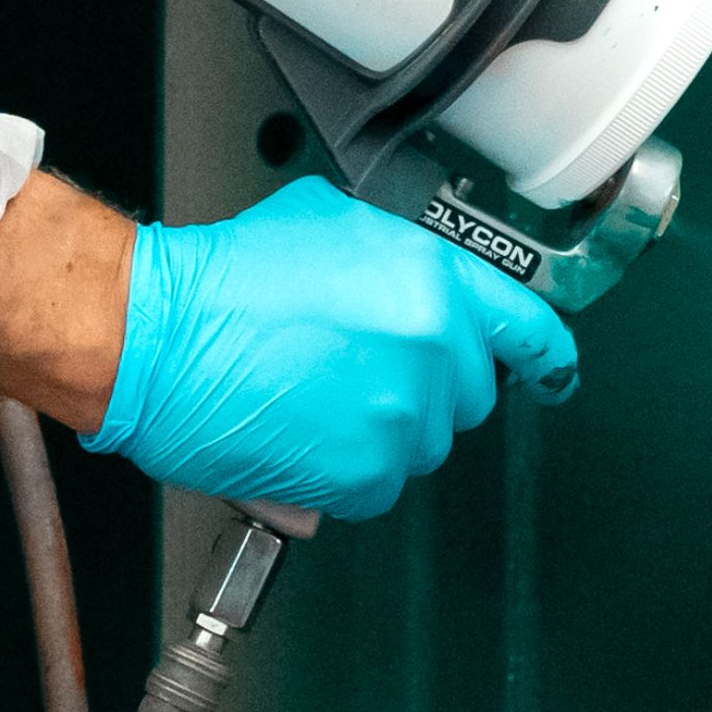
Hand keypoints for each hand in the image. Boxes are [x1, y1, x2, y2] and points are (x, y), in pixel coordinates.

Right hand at [87, 177, 581, 521]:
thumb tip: (411, 281)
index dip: (545, 357)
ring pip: (421, 443)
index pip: (526, 329)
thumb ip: (396, 257)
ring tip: (313, 398)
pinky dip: (345, 473)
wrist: (158, 338)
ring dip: (381, 430)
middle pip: (469, 396)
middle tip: (355, 372)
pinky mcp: (362, 477)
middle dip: (424, 388)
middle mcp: (430, 352)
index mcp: (431, 283)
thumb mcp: (328, 224)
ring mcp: (400, 420)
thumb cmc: (222, 280)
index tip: (553, 373)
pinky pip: (377, 486)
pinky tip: (301, 435)